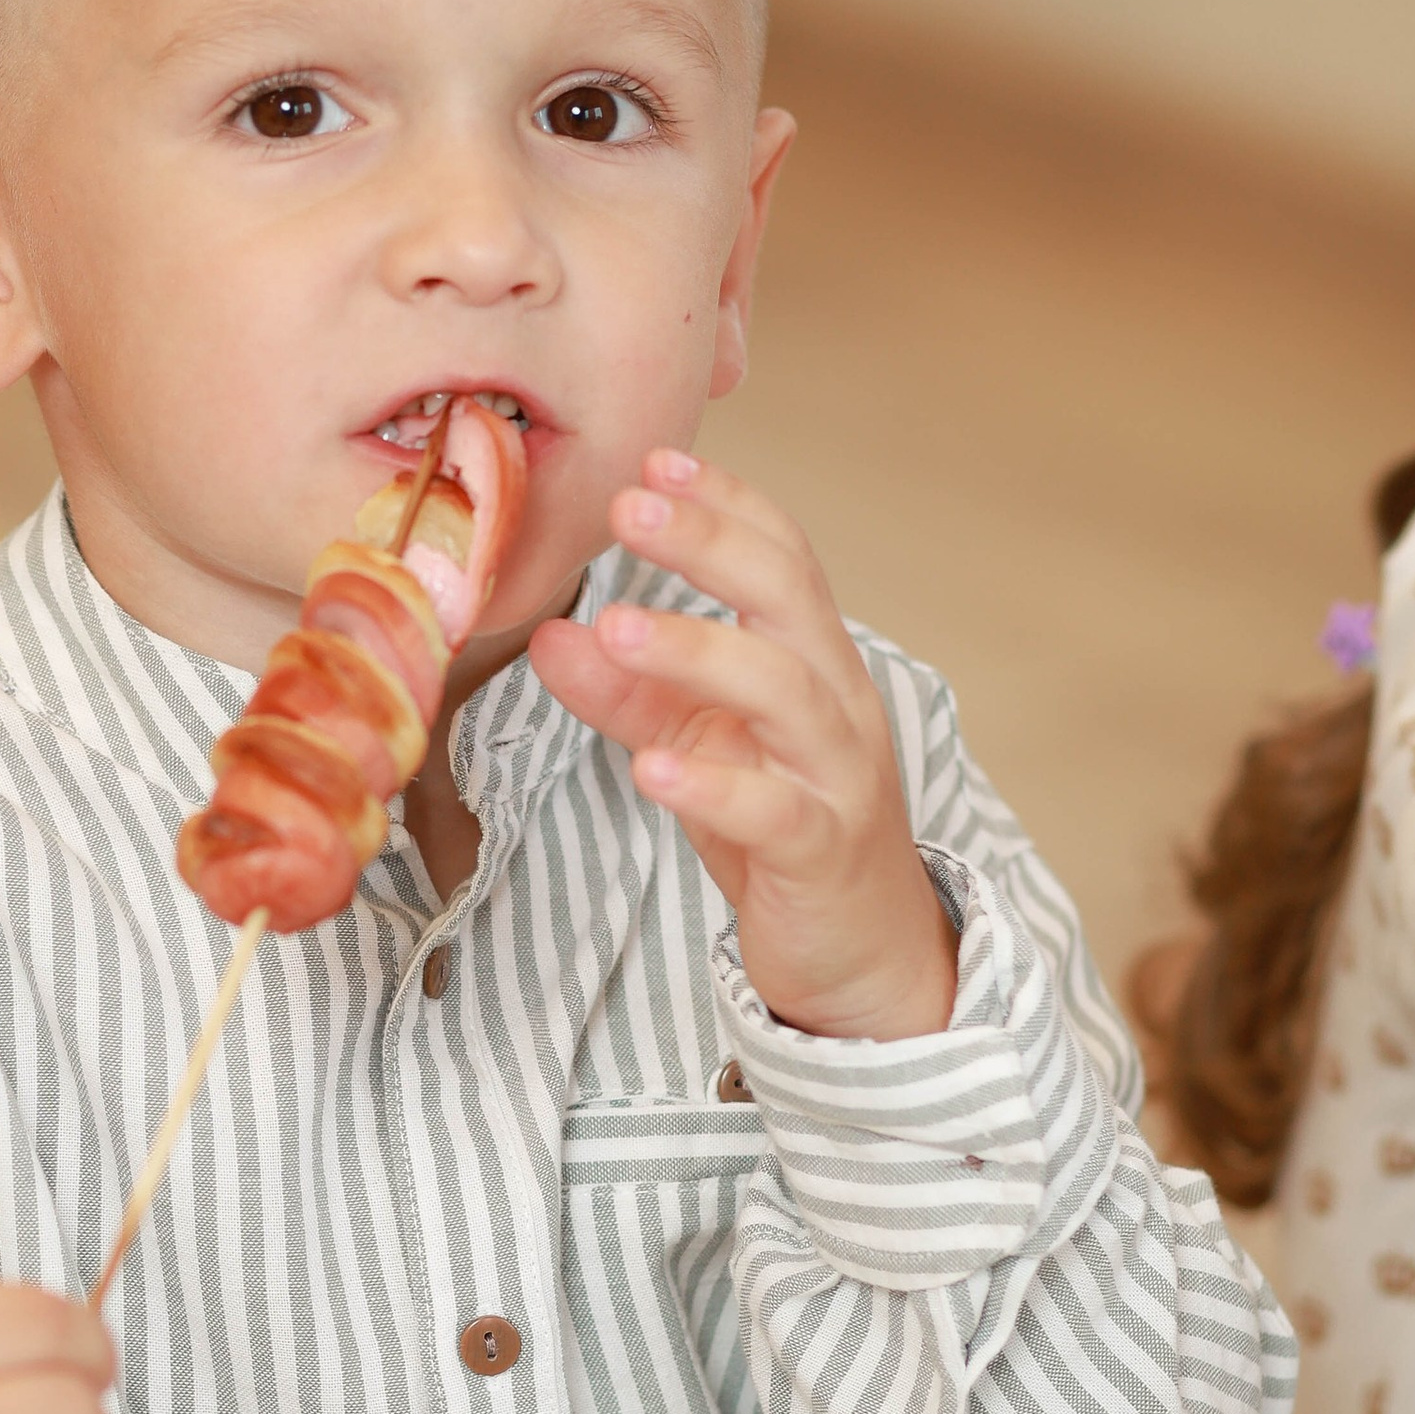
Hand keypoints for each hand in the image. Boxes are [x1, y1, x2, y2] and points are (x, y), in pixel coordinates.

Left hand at [531, 447, 958, 1043]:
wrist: (863, 954)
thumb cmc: (784, 831)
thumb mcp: (699, 747)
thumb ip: (628, 693)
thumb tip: (551, 636)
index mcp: (811, 663)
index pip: (782, 558)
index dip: (724, 505)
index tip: (655, 459)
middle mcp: (837, 704)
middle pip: (786, 599)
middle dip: (710, 544)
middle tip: (626, 507)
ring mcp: (838, 778)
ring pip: (785, 693)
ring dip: (698, 651)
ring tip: (616, 625)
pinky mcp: (822, 854)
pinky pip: (775, 812)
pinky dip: (714, 787)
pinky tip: (652, 768)